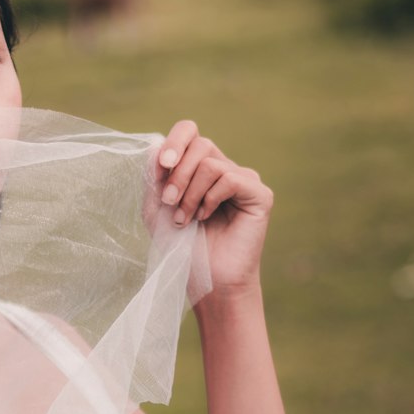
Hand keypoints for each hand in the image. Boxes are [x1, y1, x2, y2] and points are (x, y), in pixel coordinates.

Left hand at [156, 120, 272, 293]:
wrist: (205, 281)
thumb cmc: (181, 248)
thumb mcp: (156, 208)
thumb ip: (154, 175)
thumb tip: (157, 144)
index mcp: (199, 168)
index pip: (190, 132)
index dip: (175, 141)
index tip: (162, 165)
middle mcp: (224, 169)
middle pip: (200, 144)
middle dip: (177, 173)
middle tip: (169, 203)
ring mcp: (243, 180)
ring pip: (211, 163)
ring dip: (190, 192)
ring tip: (186, 219)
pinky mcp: (259, 194)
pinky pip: (229, 178)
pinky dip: (210, 198)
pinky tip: (206, 217)